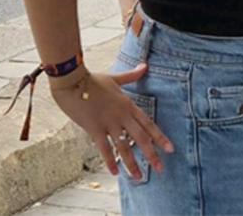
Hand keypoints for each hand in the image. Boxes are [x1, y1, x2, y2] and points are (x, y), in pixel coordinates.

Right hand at [50, 65, 172, 179]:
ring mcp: (108, 123)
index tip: (170, 149)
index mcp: (128, 105)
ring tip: (138, 177)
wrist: (72, 80)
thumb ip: (131, 76)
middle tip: (160, 169)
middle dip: (152, 155)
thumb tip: (145, 65)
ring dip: (132, 163)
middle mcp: (122, 116)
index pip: (148, 124)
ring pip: (124, 146)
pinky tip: (114, 172)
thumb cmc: (92, 79)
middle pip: (141, 138)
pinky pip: (104, 148)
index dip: (160, 137)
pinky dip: (109, 161)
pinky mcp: (93, 128)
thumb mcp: (115, 78)